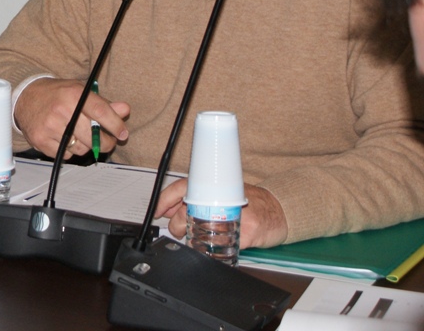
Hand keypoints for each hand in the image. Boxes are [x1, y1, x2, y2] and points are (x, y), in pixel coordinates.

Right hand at [15, 78, 129, 158]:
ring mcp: (50, 126)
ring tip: (78, 134)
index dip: (115, 125)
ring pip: (81, 148)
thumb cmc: (57, 95)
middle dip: (104, 142)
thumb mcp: (79, 92)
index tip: (122, 134)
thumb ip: (103, 104)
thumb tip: (125, 110)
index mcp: (74, 94)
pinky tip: (63, 138)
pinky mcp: (41, 140)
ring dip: (85, 145)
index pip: (101, 112)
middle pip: (93, 136)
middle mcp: (61, 110)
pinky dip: (69, 150)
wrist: (25, 97)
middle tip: (106, 141)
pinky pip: (66, 155)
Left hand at [155, 179, 288, 248]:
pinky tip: (213, 247)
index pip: (182, 187)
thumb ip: (197, 198)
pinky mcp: (247, 232)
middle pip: (187, 211)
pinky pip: (222, 245)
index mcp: (215, 185)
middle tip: (178, 228)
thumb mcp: (222, 193)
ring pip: (201, 229)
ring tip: (196, 237)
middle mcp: (224, 197)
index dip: (165, 199)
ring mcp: (236, 215)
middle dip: (176, 223)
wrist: (278, 211)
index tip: (156, 211)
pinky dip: (213, 250)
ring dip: (192, 237)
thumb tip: (169, 209)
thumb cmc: (249, 202)